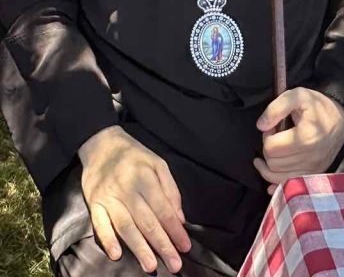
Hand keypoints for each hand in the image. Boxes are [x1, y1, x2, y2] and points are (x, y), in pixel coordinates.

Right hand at [78, 126, 190, 274]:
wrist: (101, 144)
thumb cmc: (134, 156)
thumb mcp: (158, 164)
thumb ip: (170, 189)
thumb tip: (180, 218)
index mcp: (146, 177)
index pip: (163, 208)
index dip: (175, 229)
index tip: (185, 246)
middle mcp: (127, 188)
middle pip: (146, 221)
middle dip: (162, 244)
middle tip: (174, 265)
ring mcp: (108, 197)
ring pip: (125, 227)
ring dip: (139, 248)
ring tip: (151, 266)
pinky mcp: (93, 203)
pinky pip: (99, 225)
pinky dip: (108, 240)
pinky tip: (117, 255)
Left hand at [255, 88, 343, 192]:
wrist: (341, 117)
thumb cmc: (318, 105)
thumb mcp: (298, 95)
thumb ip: (276, 108)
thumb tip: (261, 126)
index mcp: (305, 137)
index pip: (271, 147)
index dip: (266, 135)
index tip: (273, 126)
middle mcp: (310, 158)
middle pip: (273, 163)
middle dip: (268, 149)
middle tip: (275, 136)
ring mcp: (312, 169)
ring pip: (277, 177)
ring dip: (269, 165)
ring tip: (272, 150)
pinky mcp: (313, 174)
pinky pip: (288, 186)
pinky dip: (276, 181)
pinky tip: (272, 172)